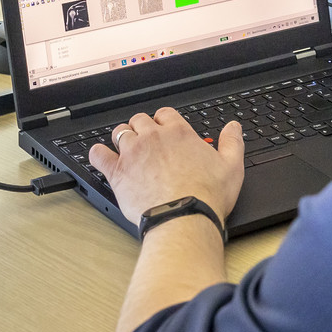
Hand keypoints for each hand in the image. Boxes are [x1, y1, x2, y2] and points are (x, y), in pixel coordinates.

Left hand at [88, 107, 244, 226]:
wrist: (184, 217)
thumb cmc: (207, 195)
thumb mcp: (232, 167)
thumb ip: (232, 143)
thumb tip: (234, 127)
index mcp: (178, 133)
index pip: (165, 114)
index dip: (163, 121)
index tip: (164, 131)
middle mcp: (153, 138)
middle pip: (140, 120)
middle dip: (141, 128)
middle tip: (146, 143)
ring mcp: (133, 153)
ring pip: (120, 132)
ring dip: (122, 138)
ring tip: (126, 150)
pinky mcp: (117, 172)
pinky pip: (98, 154)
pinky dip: (98, 154)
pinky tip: (101, 157)